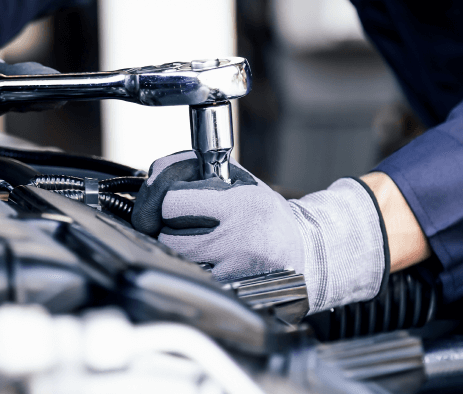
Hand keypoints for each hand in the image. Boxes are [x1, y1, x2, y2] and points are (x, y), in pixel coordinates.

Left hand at [132, 151, 388, 313]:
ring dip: (177, 252)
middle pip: (168, 237)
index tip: (173, 203)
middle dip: (167, 229)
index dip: (165, 200)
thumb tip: (155, 170)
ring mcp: (234, 270)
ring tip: (196, 242)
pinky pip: (194, 280)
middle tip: (181, 225)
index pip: (172, 202)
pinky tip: (208, 262)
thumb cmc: (267, 215)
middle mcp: (237, 238)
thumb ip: (200, 172)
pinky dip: (193, 271)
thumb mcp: (242, 183)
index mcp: (239, 205)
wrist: (307, 252)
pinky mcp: (233, 292)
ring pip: (178, 261)